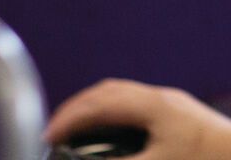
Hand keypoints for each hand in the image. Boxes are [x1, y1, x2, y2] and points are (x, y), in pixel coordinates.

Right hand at [46, 79, 230, 159]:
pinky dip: (118, 116)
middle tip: (55, 131)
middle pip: (109, 92)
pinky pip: (140, 107)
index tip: (46, 137)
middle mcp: (163, 98)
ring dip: (98, 110)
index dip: (68, 119)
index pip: (98, 103)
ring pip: (126, 96)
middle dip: (78, 109)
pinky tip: (115, 137)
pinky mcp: (184, 118)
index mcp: (153, 105)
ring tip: (78, 132)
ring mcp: (175, 106)